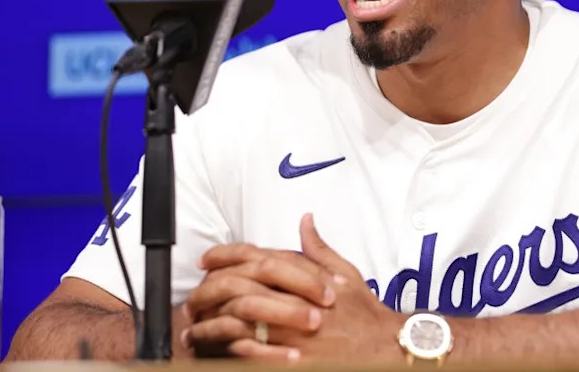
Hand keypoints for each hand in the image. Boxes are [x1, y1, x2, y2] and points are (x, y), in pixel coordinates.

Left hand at [192, 213, 406, 363]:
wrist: (385, 348)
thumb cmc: (364, 313)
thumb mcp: (346, 274)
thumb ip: (319, 249)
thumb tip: (305, 220)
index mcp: (307, 278)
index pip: (259, 258)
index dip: (228, 255)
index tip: (207, 260)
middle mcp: (297, 302)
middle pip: (242, 287)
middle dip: (211, 290)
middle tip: (194, 296)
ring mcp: (292, 334)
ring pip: (239, 322)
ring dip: (212, 324)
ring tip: (193, 328)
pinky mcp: (291, 360)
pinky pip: (250, 354)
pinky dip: (228, 350)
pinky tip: (213, 351)